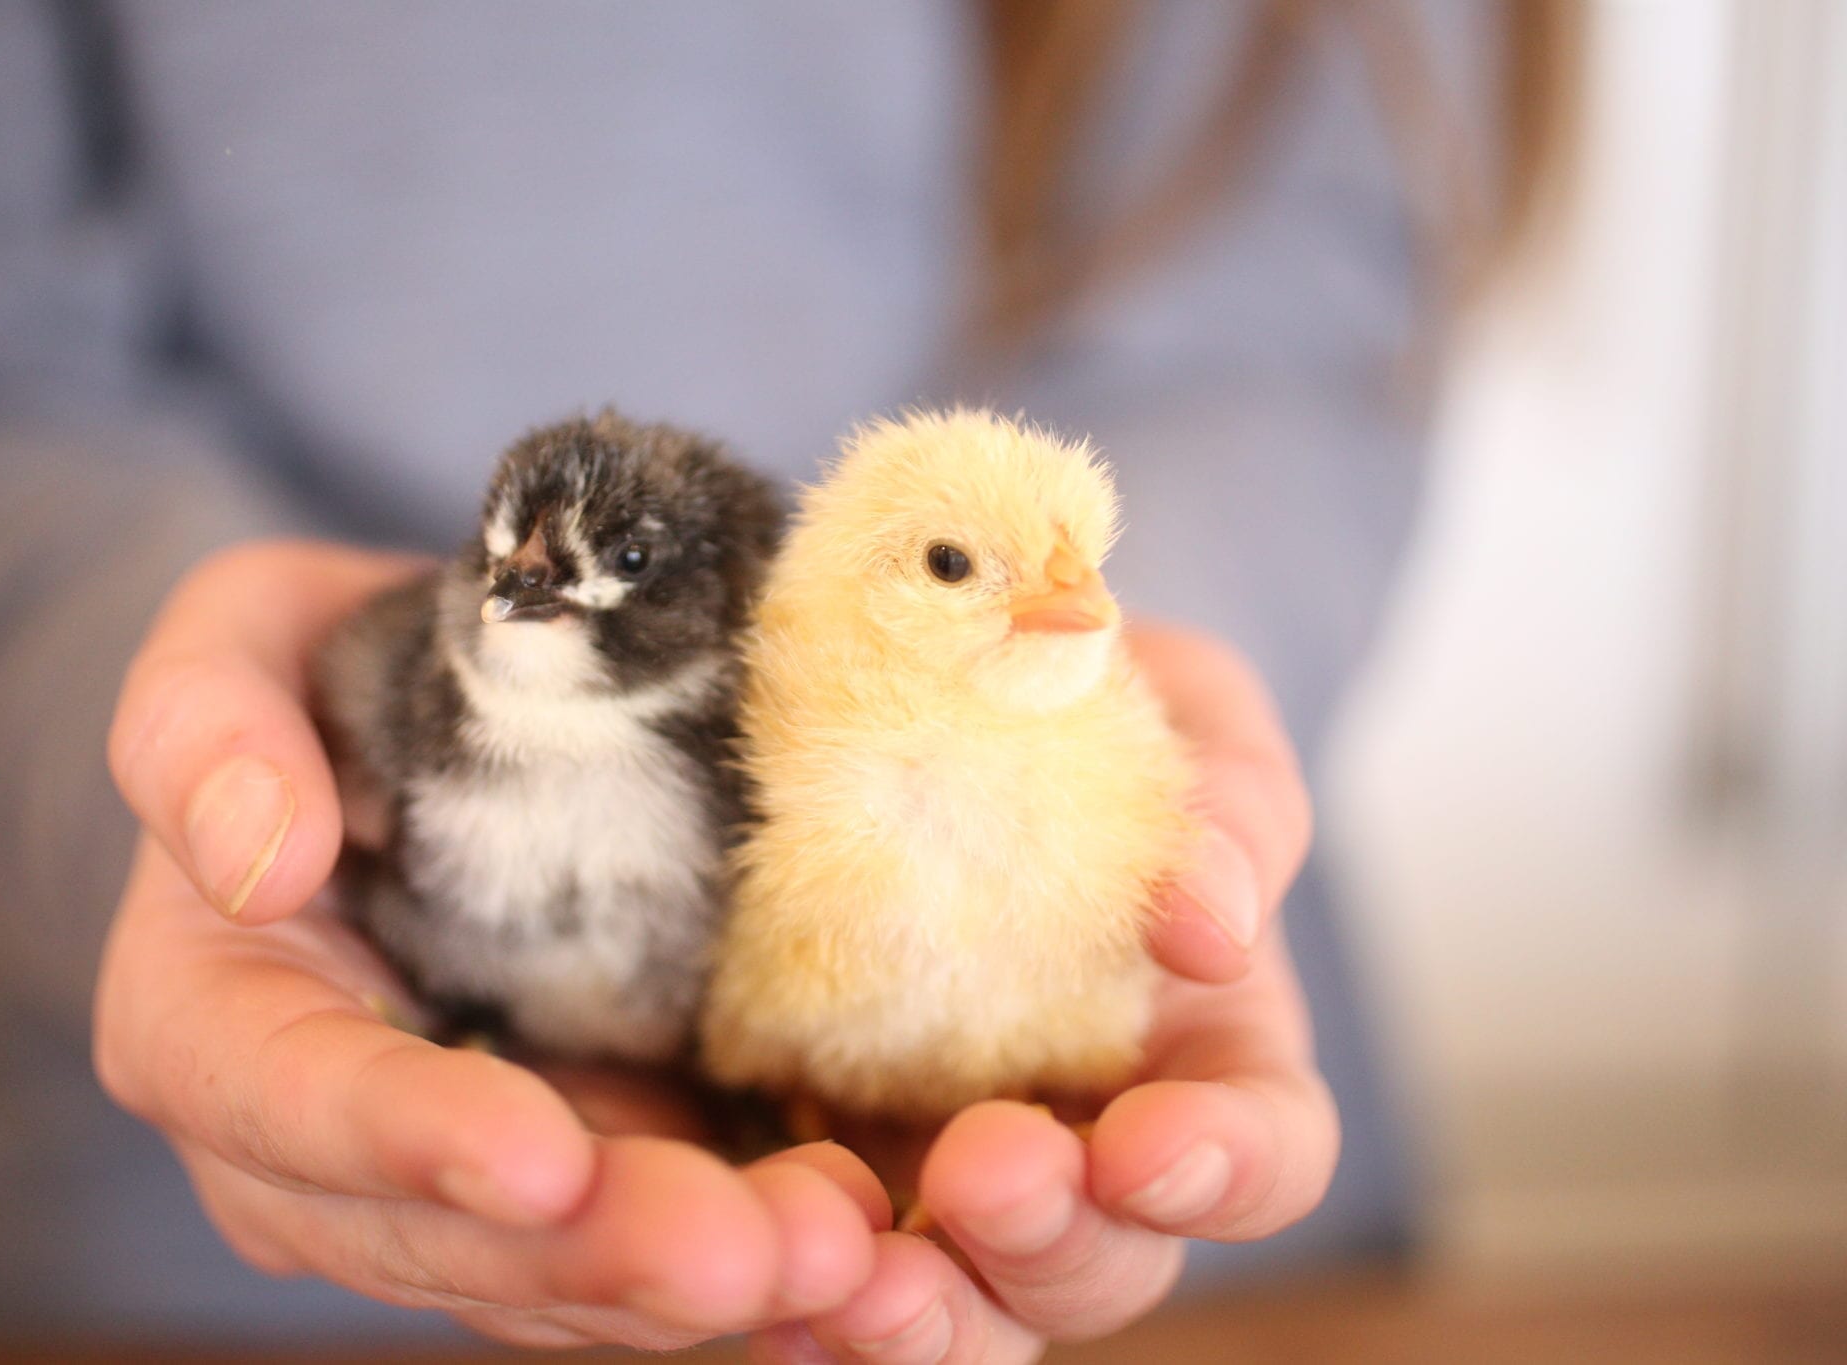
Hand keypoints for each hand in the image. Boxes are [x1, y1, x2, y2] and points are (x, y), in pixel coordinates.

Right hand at [99, 540, 879, 1348]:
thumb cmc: (320, 682)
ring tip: (835, 1253)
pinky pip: (625, 1264)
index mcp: (206, 1021)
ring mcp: (434, 1189)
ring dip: (689, 1284)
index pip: (291, 1102)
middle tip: (754, 1247)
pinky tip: (849, 1247)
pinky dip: (735, 1262)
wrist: (419, 744)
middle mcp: (304, 1152)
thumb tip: (262, 863)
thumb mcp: (242, 640)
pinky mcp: (557, 1189)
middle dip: (598, 1252)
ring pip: (548, 1278)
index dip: (413, 1141)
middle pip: (440, 1235)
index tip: (544, 1159)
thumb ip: (203, 725)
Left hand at [754, 624, 1334, 1363]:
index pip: (1262, 1148)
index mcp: (1202, 1047)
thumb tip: (1213, 924)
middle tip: (984, 1171)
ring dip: (932, 1315)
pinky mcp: (829, 1169)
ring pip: (972, 1305)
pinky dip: (809, 1303)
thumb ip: (1223, 800)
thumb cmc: (1073, 700)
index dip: (1225, 1166)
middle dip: (1056, 1241)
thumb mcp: (1172, 705)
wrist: (904, 688)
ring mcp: (955, 1172)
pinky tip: (773, 1294)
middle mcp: (1088, 1142)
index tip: (1151, 1143)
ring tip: (860, 1286)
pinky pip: (832, 1270)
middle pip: (1110, 1261)